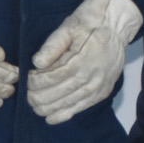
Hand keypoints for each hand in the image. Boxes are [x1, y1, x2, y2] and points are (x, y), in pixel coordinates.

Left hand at [27, 0, 141, 124]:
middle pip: (60, 92)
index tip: (27, 79)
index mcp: (82, 59)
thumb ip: (53, 45)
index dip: (37, 82)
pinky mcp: (102, 92)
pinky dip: (65, 114)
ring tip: (35, 107)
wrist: (116, 28)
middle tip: (27, 96)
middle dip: (39, 97)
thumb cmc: (88, 24)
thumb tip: (37, 62)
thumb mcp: (69, 27)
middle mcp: (91, 75)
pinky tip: (51, 118)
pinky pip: (82, 107)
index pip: (53, 77)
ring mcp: (98, 86)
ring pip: (69, 102)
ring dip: (49, 107)